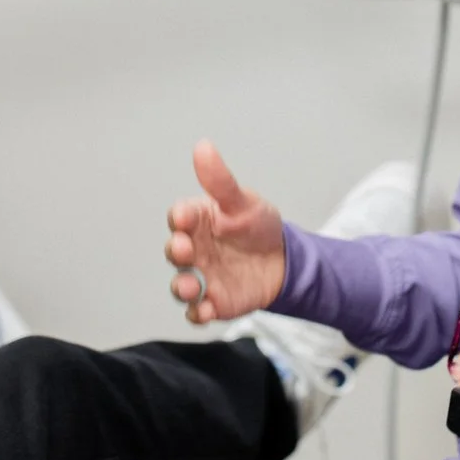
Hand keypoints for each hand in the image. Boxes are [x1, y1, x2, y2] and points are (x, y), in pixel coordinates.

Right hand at [164, 140, 285, 323]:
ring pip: (181, 285)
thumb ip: (221, 181)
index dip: (180, 217)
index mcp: (198, 221)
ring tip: (192, 287)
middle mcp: (195, 249)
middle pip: (174, 251)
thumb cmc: (257, 226)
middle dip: (176, 250)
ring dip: (182, 287)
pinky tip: (207, 309)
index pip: (180, 217)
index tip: (185, 217)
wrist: (284, 261)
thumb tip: (203, 147)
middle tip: (185, 249)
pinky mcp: (214, 301)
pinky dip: (198, 312)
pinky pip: (198, 311)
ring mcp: (202, 276)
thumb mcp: (243, 201)